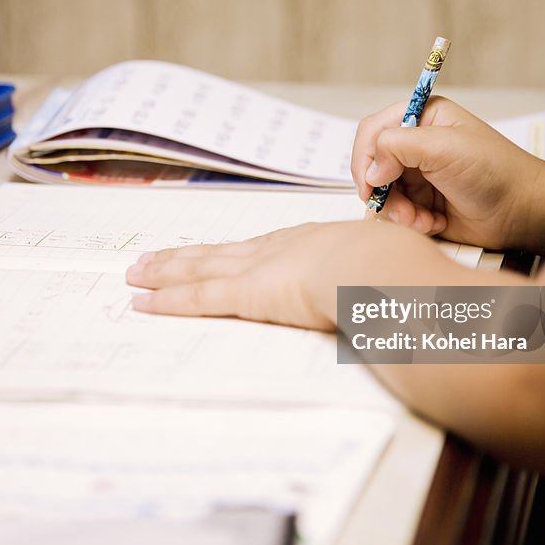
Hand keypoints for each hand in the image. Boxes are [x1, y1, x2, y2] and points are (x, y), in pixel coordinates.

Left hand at [126, 220, 463, 329]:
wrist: (385, 270)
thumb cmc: (399, 271)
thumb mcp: (397, 270)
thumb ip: (390, 285)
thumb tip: (409, 301)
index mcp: (318, 242)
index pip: (265, 248)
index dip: (237, 252)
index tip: (219, 253)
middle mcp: (282, 248)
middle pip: (223, 252)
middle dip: (187, 257)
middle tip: (153, 258)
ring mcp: (263, 267)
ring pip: (201, 268)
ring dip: (166, 272)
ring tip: (136, 273)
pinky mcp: (249, 292)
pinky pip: (199, 297)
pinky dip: (168, 299)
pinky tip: (142, 302)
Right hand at [353, 97, 544, 251]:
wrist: (521, 211)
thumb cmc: (493, 171)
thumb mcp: (444, 147)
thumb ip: (397, 146)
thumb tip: (371, 173)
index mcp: (422, 117)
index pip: (373, 131)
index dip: (365, 157)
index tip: (372, 184)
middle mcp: (416, 144)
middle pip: (372, 166)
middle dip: (383, 192)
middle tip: (402, 210)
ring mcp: (417, 175)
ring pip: (381, 194)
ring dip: (398, 212)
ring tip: (422, 220)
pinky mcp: (421, 202)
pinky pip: (397, 214)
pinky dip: (410, 222)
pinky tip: (434, 224)